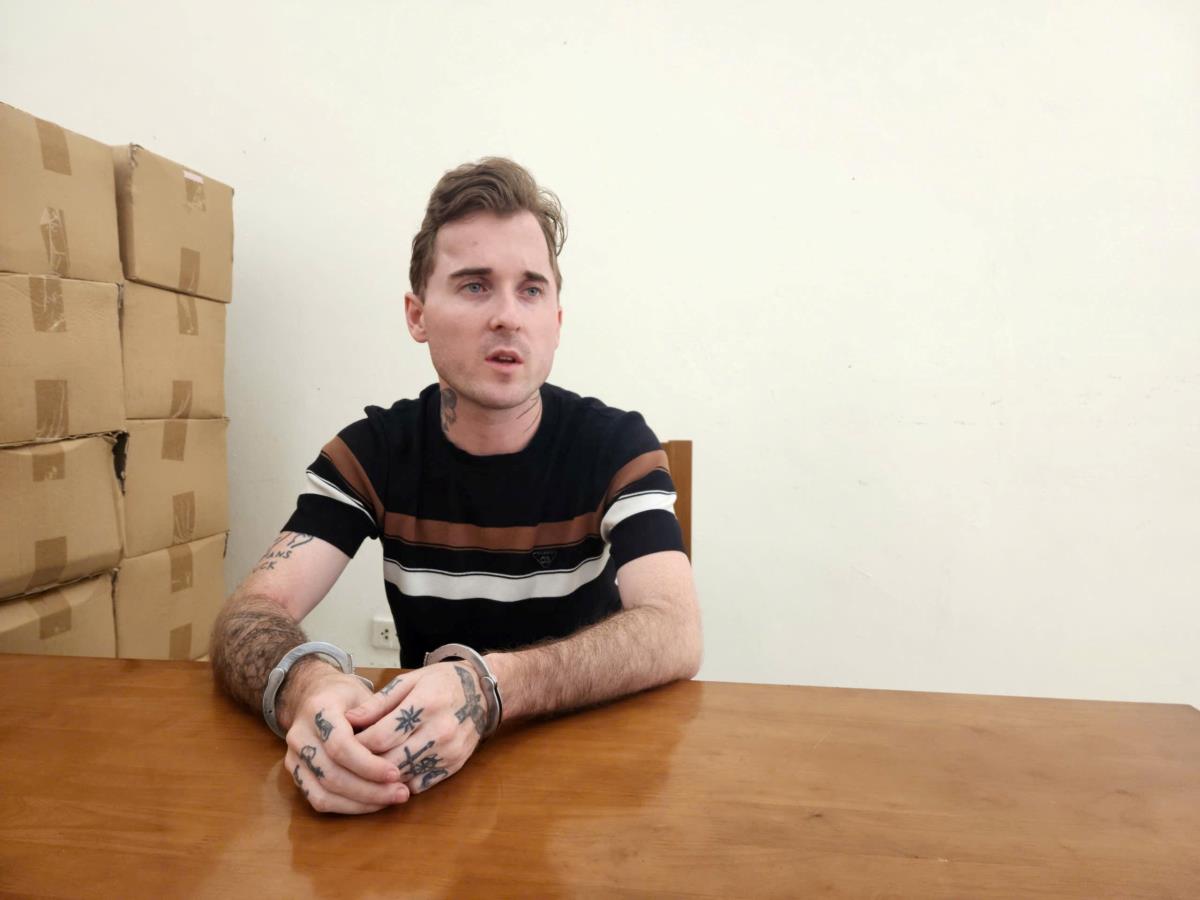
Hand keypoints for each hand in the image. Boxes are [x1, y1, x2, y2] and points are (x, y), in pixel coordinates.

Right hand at [282, 663, 410, 813]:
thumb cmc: (346, 696)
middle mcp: (299, 735)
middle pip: (331, 774)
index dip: (368, 764)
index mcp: (318, 709)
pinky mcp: (295, 774)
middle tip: (401, 793)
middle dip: (369, 790)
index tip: (395, 773)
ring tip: (390, 799)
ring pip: (323, 794)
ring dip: (360, 803)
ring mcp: (293, 757)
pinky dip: (346, 807)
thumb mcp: (365, 694)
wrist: (313, 695)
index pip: (340, 745)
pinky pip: (318, 800)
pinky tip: (371, 803)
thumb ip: (378, 717)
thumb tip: (397, 748)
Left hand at [345, 662, 488, 793]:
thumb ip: (378, 702)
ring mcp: (449, 751)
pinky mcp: (454, 765)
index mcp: (426, 703)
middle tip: (347, 761)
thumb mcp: (410, 681)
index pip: (381, 736)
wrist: (482, 694)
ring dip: (381, 777)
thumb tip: (349, 720)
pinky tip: (390, 773)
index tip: (342, 744)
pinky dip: (401, 782)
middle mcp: (440, 730)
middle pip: (390, 761)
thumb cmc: (442, 682)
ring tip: (364, 768)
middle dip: (364, 765)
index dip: (357, 744)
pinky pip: (419, 783)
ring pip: (403, 776)